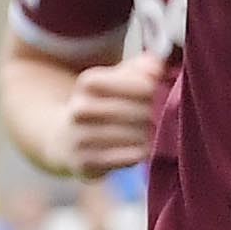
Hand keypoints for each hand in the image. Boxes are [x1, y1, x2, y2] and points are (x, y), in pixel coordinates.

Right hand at [60, 52, 172, 173]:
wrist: (65, 139)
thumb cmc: (103, 104)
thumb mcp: (116, 79)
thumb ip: (141, 68)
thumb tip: (158, 66)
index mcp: (89, 82)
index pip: (135, 82)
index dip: (154, 89)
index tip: (160, 92)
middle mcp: (81, 109)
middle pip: (139, 111)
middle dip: (157, 114)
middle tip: (164, 116)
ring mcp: (82, 138)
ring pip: (136, 135)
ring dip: (151, 134)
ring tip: (155, 131)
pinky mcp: (87, 163)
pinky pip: (129, 157)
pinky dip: (141, 152)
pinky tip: (144, 147)